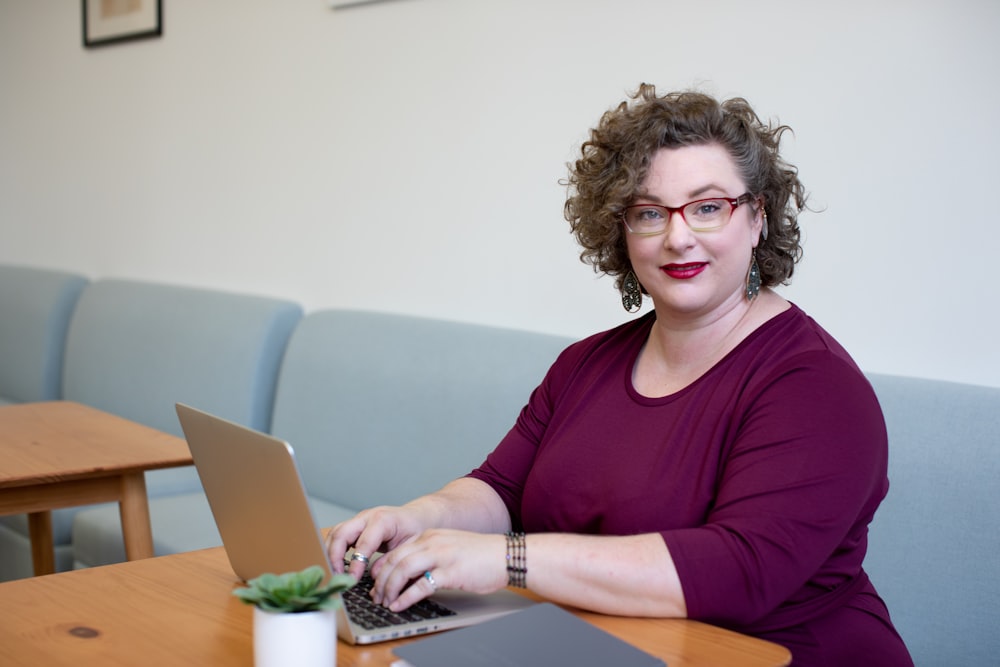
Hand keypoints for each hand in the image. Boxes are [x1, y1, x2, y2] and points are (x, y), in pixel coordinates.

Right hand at [325, 505, 425, 580]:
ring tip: (334, 573)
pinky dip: (333, 549)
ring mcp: (359, 520)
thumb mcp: (410, 545)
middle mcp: (367, 516)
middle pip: (341, 533)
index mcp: (382, 520)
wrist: (417, 516)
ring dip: (330, 553)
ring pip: (335, 532)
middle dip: (334, 556)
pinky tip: (336, 565)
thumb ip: (392, 559)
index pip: (363, 543)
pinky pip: (338, 535)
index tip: (352, 580)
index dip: (356, 563)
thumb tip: (374, 575)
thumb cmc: (415, 529)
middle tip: (337, 576)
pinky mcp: (355, 526)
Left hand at [369, 529, 507, 611]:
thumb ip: (428, 557)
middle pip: (394, 560)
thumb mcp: (448, 549)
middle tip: (376, 596)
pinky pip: (420, 585)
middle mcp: (432, 542)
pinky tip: (400, 606)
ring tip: (385, 602)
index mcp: (429, 536)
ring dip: (389, 589)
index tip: (374, 583)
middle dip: (380, 581)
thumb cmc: (480, 556)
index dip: (380, 569)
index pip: (395, 550)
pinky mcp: (450, 572)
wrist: (505, 555)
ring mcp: (441, 556)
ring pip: (402, 570)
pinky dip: (405, 598)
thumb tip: (407, 576)